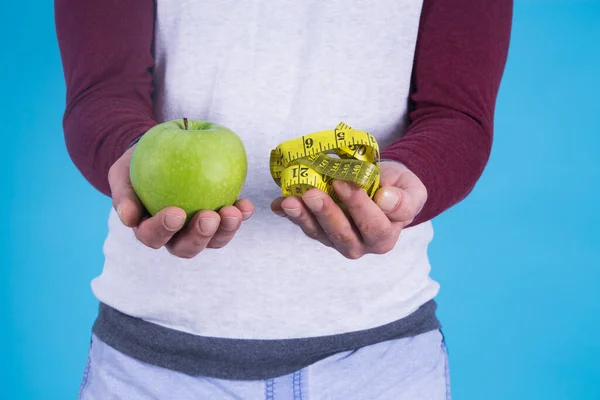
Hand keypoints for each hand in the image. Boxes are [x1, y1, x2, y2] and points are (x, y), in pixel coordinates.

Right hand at [108, 146, 253, 257]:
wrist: (163, 150)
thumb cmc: (139, 163)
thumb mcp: (123, 172)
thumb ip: (123, 193)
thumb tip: (128, 218)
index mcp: (148, 229)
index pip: (152, 236)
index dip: (164, 229)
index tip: (176, 213)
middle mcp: (174, 236)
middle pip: (186, 248)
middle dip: (200, 236)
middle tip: (209, 216)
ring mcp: (199, 229)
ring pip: (213, 241)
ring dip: (225, 230)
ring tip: (233, 212)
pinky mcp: (220, 218)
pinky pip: (231, 221)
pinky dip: (241, 215)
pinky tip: (246, 205)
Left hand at [270, 161, 426, 258]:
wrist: (383, 187)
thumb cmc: (397, 188)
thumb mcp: (410, 190)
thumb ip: (403, 199)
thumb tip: (385, 200)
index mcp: (385, 236)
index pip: (372, 224)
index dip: (357, 205)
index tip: (343, 182)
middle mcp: (360, 245)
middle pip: (342, 234)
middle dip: (325, 213)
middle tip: (312, 193)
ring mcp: (337, 240)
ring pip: (319, 233)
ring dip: (302, 217)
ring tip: (289, 201)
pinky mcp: (320, 231)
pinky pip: (305, 224)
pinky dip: (289, 214)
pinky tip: (278, 204)